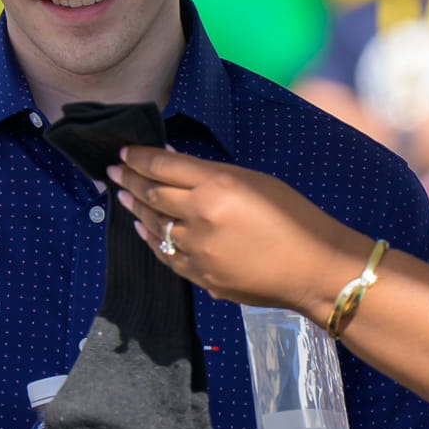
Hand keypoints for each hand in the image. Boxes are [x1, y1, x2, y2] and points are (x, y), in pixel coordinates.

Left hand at [110, 145, 364, 314]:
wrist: (314, 269)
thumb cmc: (296, 218)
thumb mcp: (256, 181)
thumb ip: (212, 175)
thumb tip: (176, 166)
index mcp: (217, 186)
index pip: (163, 166)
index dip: (140, 157)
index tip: (125, 152)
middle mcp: (201, 217)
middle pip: (152, 195)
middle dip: (129, 179)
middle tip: (114, 171)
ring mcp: (198, 251)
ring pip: (155, 226)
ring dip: (136, 209)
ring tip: (123, 195)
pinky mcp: (201, 277)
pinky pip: (167, 255)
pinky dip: (151, 239)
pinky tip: (142, 229)